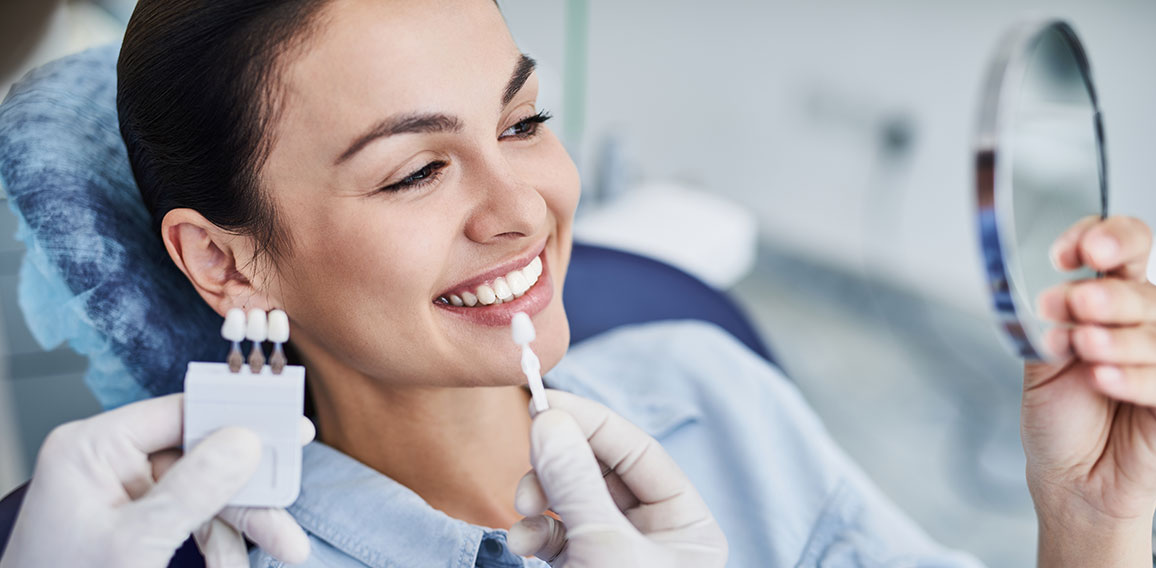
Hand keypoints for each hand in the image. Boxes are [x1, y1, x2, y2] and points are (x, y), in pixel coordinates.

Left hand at [0, 394, 312, 567]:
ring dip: (242, 524)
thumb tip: (245, 440)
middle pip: (202, 456)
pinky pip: (193, 520)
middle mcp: (109, 464)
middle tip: (290, 501)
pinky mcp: (136, 525)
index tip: (286, 423)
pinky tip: (233, 564)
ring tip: (283, 548)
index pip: (180, 412)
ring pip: (205, 492)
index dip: (237, 417)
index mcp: (92, 449)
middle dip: (249, 489)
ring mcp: (123, 495)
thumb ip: (195, 487)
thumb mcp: (137, 542)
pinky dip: (219, 543)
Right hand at [507, 390, 726, 566]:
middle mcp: (656, 535)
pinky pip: (556, 533)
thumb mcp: (605, 545)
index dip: (591, 422)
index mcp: (688, 527)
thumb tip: (548, 419)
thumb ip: (576, 481)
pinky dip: (533, 530)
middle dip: (558, 463)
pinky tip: (521, 540)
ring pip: (573, 499)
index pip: (639, 452)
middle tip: (528, 451)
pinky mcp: (583, 566)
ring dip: (539, 496)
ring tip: (523, 507)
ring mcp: (617, 551)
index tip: (544, 403)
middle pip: (601, 471)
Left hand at [1023, 215, 1155, 564]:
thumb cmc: (1061, 419)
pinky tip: (1103, 379)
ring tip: (1083, 347)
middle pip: (1140, 289)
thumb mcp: (1042, 362)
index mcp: (1108, 300)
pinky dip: (1134, 377)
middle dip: (1106, 295)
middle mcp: (1141, 322)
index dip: (1103, 238)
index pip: (1122, 248)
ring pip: (1155, 330)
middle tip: (1073, 306)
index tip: (1070, 254)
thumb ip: (1052, 326)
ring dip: (1117, 337)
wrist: (1071, 480)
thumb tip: (1059, 298)